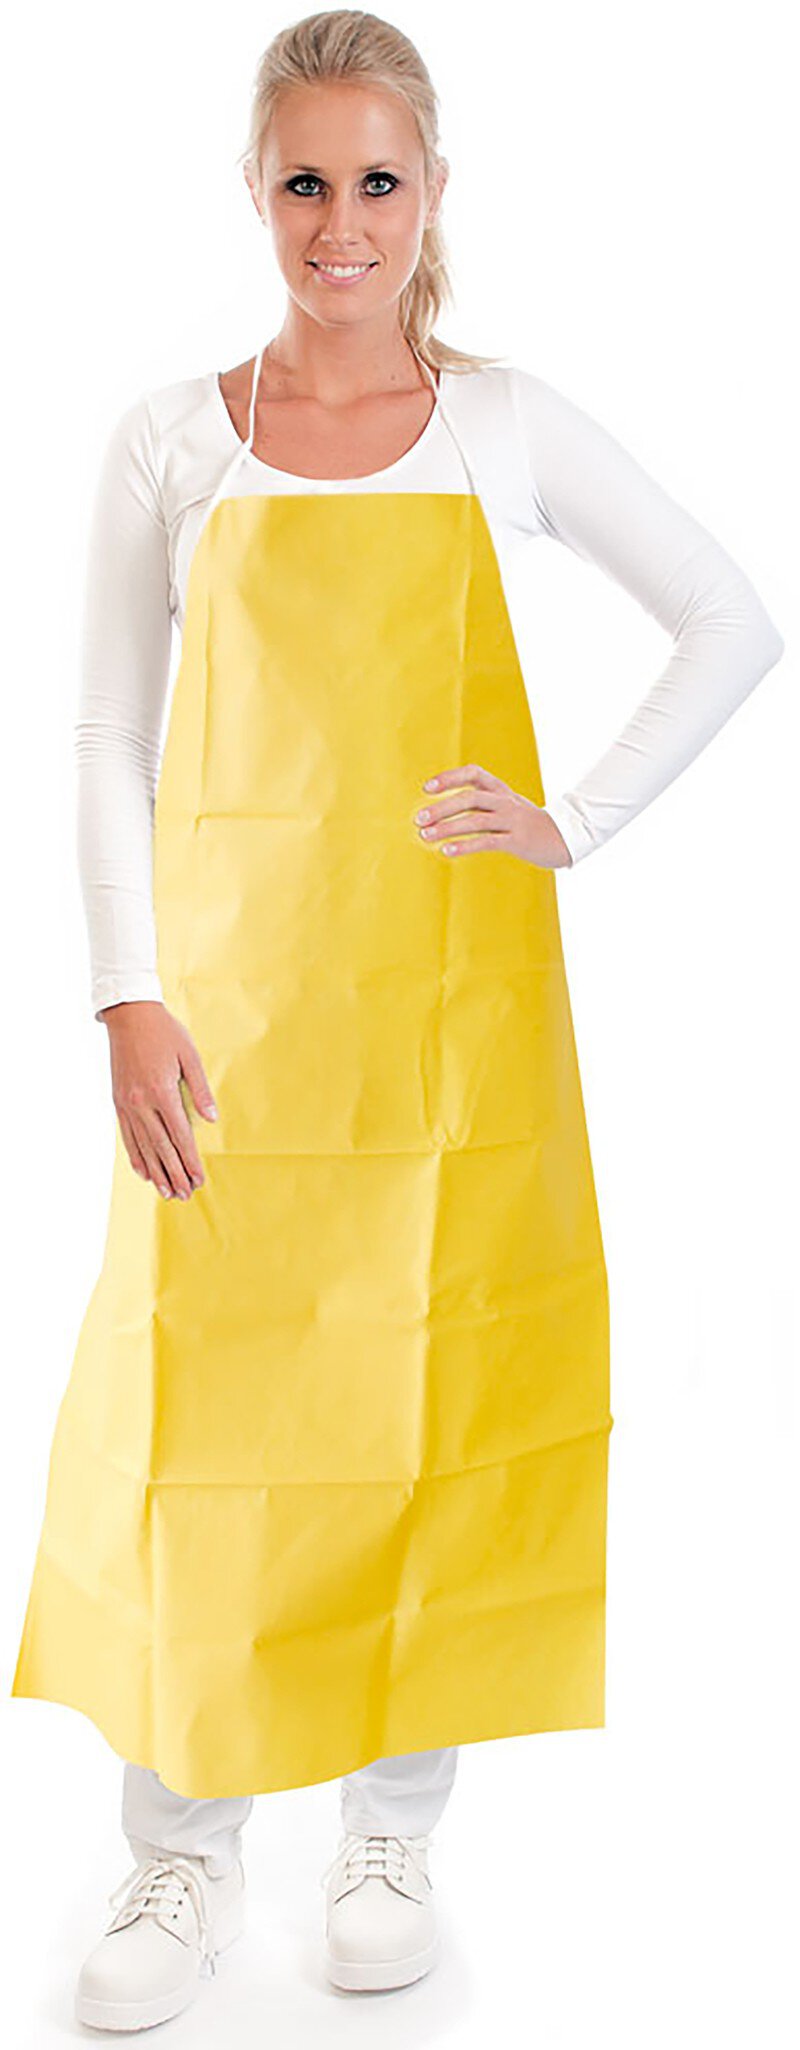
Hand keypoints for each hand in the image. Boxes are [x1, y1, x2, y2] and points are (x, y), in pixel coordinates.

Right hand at [97, 1000, 217, 1199]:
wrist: (128, 1016)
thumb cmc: (164, 1032)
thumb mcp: (189, 1056)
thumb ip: (200, 1090)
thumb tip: (211, 1120)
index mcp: (162, 1091)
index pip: (180, 1135)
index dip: (190, 1159)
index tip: (199, 1178)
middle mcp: (141, 1102)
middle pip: (161, 1147)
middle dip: (175, 1173)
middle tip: (186, 1194)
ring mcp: (127, 1104)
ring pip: (143, 1146)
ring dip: (157, 1172)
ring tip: (167, 1192)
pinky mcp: (118, 1102)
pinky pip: (127, 1136)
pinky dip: (136, 1156)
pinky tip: (144, 1172)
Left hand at [414, 763, 573, 867]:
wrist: (565, 838)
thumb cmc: (529, 824)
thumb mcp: (508, 807)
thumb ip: (483, 805)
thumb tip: (447, 811)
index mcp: (501, 790)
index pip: (474, 774)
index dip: (450, 778)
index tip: (427, 787)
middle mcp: (505, 802)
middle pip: (470, 797)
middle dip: (441, 807)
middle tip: (419, 818)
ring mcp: (512, 820)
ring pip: (475, 819)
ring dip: (447, 827)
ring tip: (426, 835)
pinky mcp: (517, 840)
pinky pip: (486, 841)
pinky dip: (464, 845)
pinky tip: (447, 851)